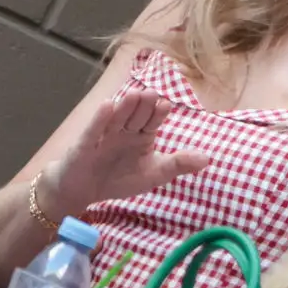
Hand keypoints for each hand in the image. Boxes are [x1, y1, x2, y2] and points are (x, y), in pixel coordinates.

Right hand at [42, 89, 208, 214]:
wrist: (79, 193)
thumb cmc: (118, 179)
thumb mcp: (152, 174)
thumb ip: (177, 164)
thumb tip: (208, 158)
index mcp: (142, 135)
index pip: (152, 121)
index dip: (157, 113)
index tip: (165, 105)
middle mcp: (124, 131)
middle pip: (135, 116)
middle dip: (143, 106)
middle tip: (152, 94)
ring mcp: (104, 136)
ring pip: (116, 119)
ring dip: (125, 107)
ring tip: (135, 94)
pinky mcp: (85, 146)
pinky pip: (93, 131)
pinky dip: (99, 120)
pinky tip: (107, 106)